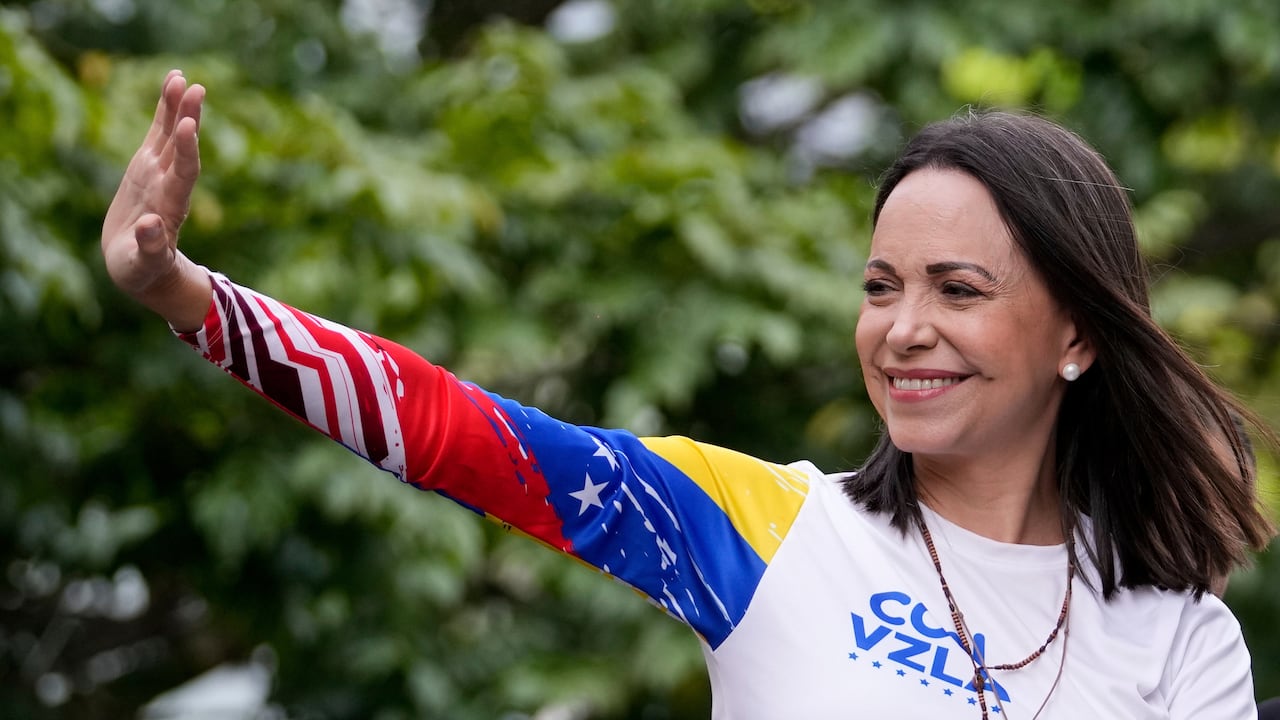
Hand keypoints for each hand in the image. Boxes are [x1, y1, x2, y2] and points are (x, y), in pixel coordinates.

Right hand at [102, 70, 210, 330]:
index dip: (186, 151)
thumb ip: (151, 248)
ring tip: (180, 77)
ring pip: (170, 135)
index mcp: (171, 207)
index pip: (183, 174)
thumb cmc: (143, 271)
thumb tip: (151, 226)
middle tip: (195, 89)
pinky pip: (157, 133)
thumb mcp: (144, 265)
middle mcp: (170, 185)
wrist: (142, 268)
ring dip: (177, 107)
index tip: (188, 127)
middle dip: (187, 119)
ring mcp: (160, 173)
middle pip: (182, 148)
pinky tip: (172, 85)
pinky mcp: (147, 167)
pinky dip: (164, 111)